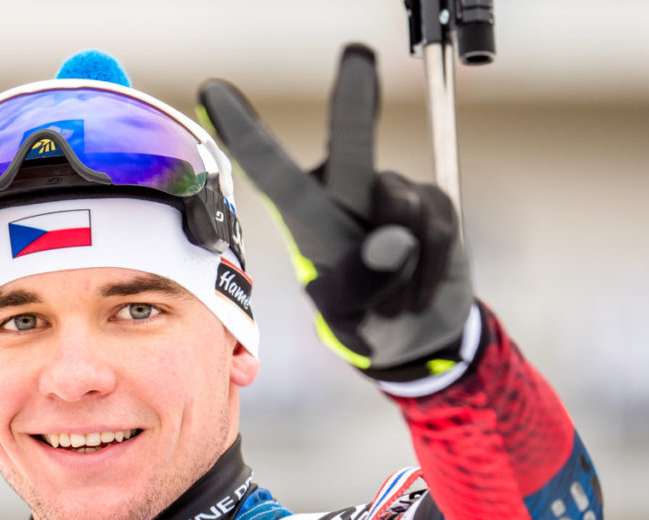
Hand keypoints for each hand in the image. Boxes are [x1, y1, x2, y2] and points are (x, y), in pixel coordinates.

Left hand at [198, 44, 473, 377]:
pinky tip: (417, 293)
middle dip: (354, 103)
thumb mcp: (344, 317)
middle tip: (357, 56)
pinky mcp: (433, 204)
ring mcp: (393, 196)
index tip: (212, 92)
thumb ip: (358, 284)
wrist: (415, 333)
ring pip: (401, 212)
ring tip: (392, 300)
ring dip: (401, 268)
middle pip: (352, 148)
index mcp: (307, 218)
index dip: (246, 134)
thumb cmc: (362, 319)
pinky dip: (428, 272)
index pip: (274, 175)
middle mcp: (347, 195)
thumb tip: (392, 238)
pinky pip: (436, 233)